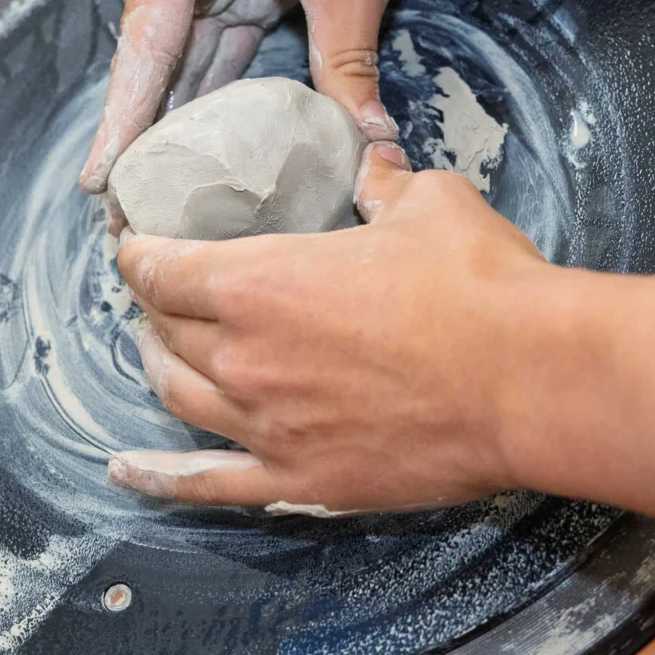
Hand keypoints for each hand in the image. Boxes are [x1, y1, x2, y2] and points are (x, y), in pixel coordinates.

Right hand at [77, 0, 509, 230]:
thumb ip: (347, 65)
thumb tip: (365, 143)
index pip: (143, 46)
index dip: (123, 121)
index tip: (99, 182)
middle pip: (155, 54)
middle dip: (146, 130)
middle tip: (128, 204)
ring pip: (190, 51)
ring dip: (183, 114)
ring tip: (164, 186)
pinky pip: (226, 36)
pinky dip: (224, 84)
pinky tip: (215, 138)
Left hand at [110, 144, 654, 551]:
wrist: (530, 381)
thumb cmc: (479, 285)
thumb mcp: (427, 203)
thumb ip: (381, 185)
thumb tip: (372, 169)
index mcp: (258, 280)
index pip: (159, 265)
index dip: (136, 248)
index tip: (134, 239)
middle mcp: (244, 356)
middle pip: (164, 331)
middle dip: (154, 306)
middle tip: (166, 290)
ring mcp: (267, 425)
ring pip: (177, 397)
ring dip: (160, 368)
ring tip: (162, 353)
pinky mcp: (301, 479)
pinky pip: (206, 485)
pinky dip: (157, 479)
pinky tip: (123, 474)